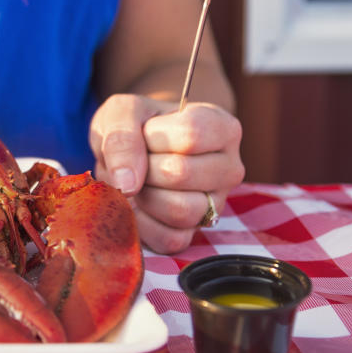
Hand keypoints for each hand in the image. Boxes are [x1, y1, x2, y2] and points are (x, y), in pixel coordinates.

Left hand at [89, 94, 243, 253]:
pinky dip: (144, 224)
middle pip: (181, 174)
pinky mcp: (195, 233)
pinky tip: (138, 203)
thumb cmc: (133, 126)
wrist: (128, 149)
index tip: (145, 133)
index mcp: (222, 128)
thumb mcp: (122, 112)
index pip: (191, 135)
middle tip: (138, 162)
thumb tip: (127, 186)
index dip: (153, 136)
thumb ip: (122, 138)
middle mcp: (229, 168)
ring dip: (145, 196)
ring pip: (181, 211)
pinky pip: (171, 239)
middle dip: (144, 168)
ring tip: (139, 182)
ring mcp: (216, 204)